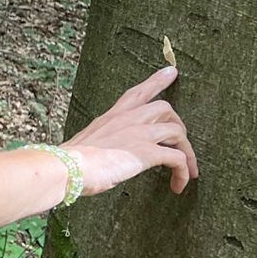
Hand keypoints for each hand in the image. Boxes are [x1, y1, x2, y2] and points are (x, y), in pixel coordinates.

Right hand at [67, 65, 196, 195]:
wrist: (68, 166)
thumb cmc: (72, 159)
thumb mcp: (87, 142)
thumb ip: (101, 142)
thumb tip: (101, 154)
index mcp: (113, 115)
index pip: (138, 92)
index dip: (157, 81)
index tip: (172, 72)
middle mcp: (128, 119)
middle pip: (165, 108)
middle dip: (178, 125)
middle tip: (181, 143)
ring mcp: (139, 133)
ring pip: (177, 132)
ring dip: (187, 153)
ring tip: (188, 171)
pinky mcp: (146, 151)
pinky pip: (177, 158)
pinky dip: (183, 171)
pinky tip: (178, 185)